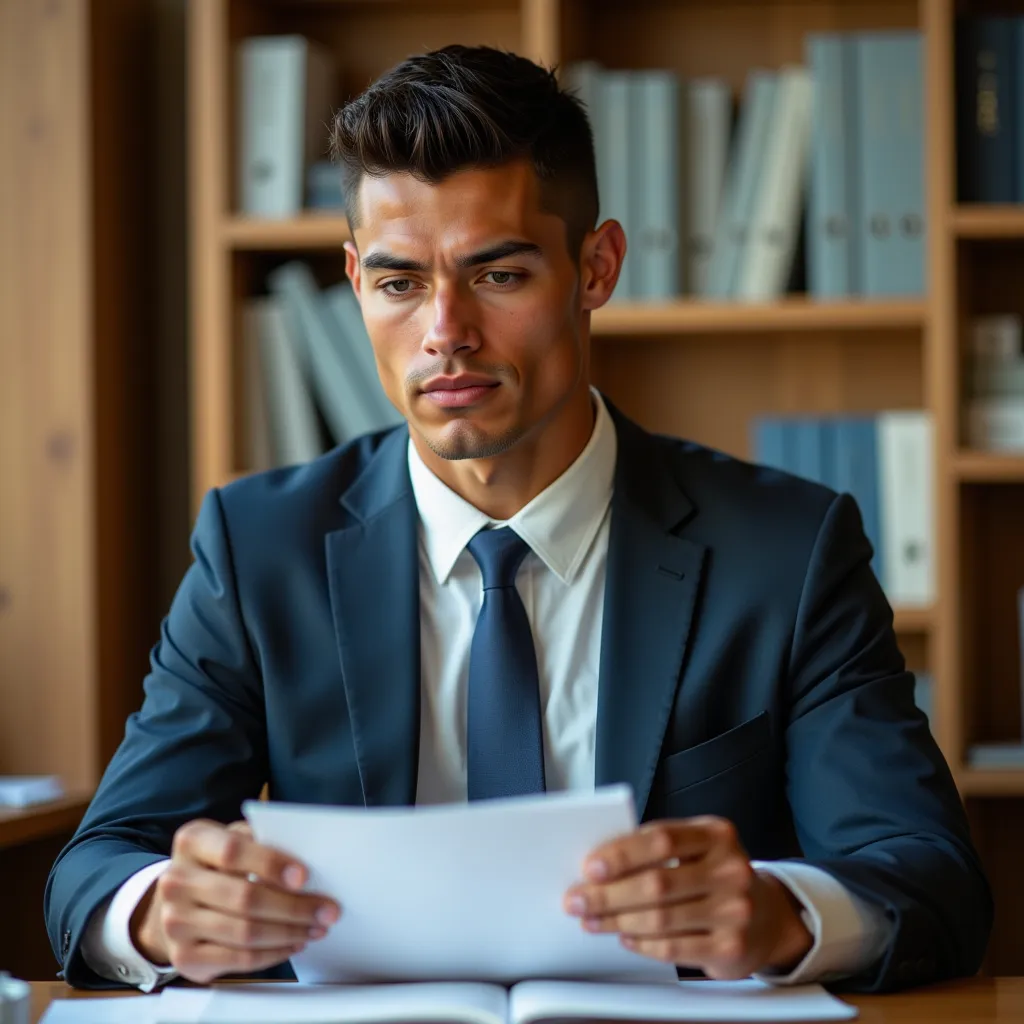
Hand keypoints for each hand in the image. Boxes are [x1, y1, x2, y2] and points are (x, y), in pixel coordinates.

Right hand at [130, 819, 340, 983]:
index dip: (271, 864)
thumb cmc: (217, 864)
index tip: (304, 876)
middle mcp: (177, 881)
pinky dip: (274, 953)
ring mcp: (176, 922)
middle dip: (295, 906)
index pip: (233, 851)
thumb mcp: (231, 839)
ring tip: (316, 928)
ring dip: (290, 932)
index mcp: (192, 841)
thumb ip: (262, 842)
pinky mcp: (185, 956)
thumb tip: (307, 861)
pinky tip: (293, 943)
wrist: (175, 903)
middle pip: (245, 898)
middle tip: (328, 910)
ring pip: (246, 932)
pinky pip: (239, 959)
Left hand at [563, 817, 811, 979]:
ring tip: (592, 920)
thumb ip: (657, 848)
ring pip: (661, 919)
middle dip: (608, 894)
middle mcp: (731, 869)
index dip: (622, 854)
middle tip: (577, 900)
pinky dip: (642, 944)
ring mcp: (735, 911)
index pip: (662, 839)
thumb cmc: (714, 874)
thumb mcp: (697, 848)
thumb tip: (599, 864)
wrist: (767, 915)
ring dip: (617, 921)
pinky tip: (624, 937)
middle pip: (657, 883)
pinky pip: (674, 949)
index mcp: (717, 834)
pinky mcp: (731, 947)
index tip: (589, 867)